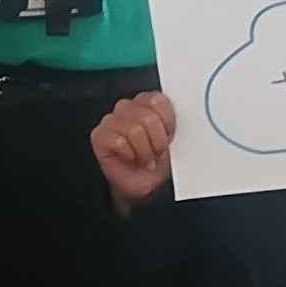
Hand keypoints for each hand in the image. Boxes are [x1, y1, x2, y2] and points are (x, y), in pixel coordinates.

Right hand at [90, 91, 178, 209]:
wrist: (146, 186)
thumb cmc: (159, 161)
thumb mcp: (176, 139)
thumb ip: (178, 122)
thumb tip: (186, 115)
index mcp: (147, 103)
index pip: (157, 100)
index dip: (167, 121)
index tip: (170, 136)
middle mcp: (128, 108)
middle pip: (147, 116)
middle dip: (157, 140)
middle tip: (158, 152)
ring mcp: (111, 121)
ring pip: (133, 130)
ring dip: (144, 150)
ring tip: (146, 158)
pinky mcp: (99, 136)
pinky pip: (118, 141)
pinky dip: (130, 155)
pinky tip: (132, 159)